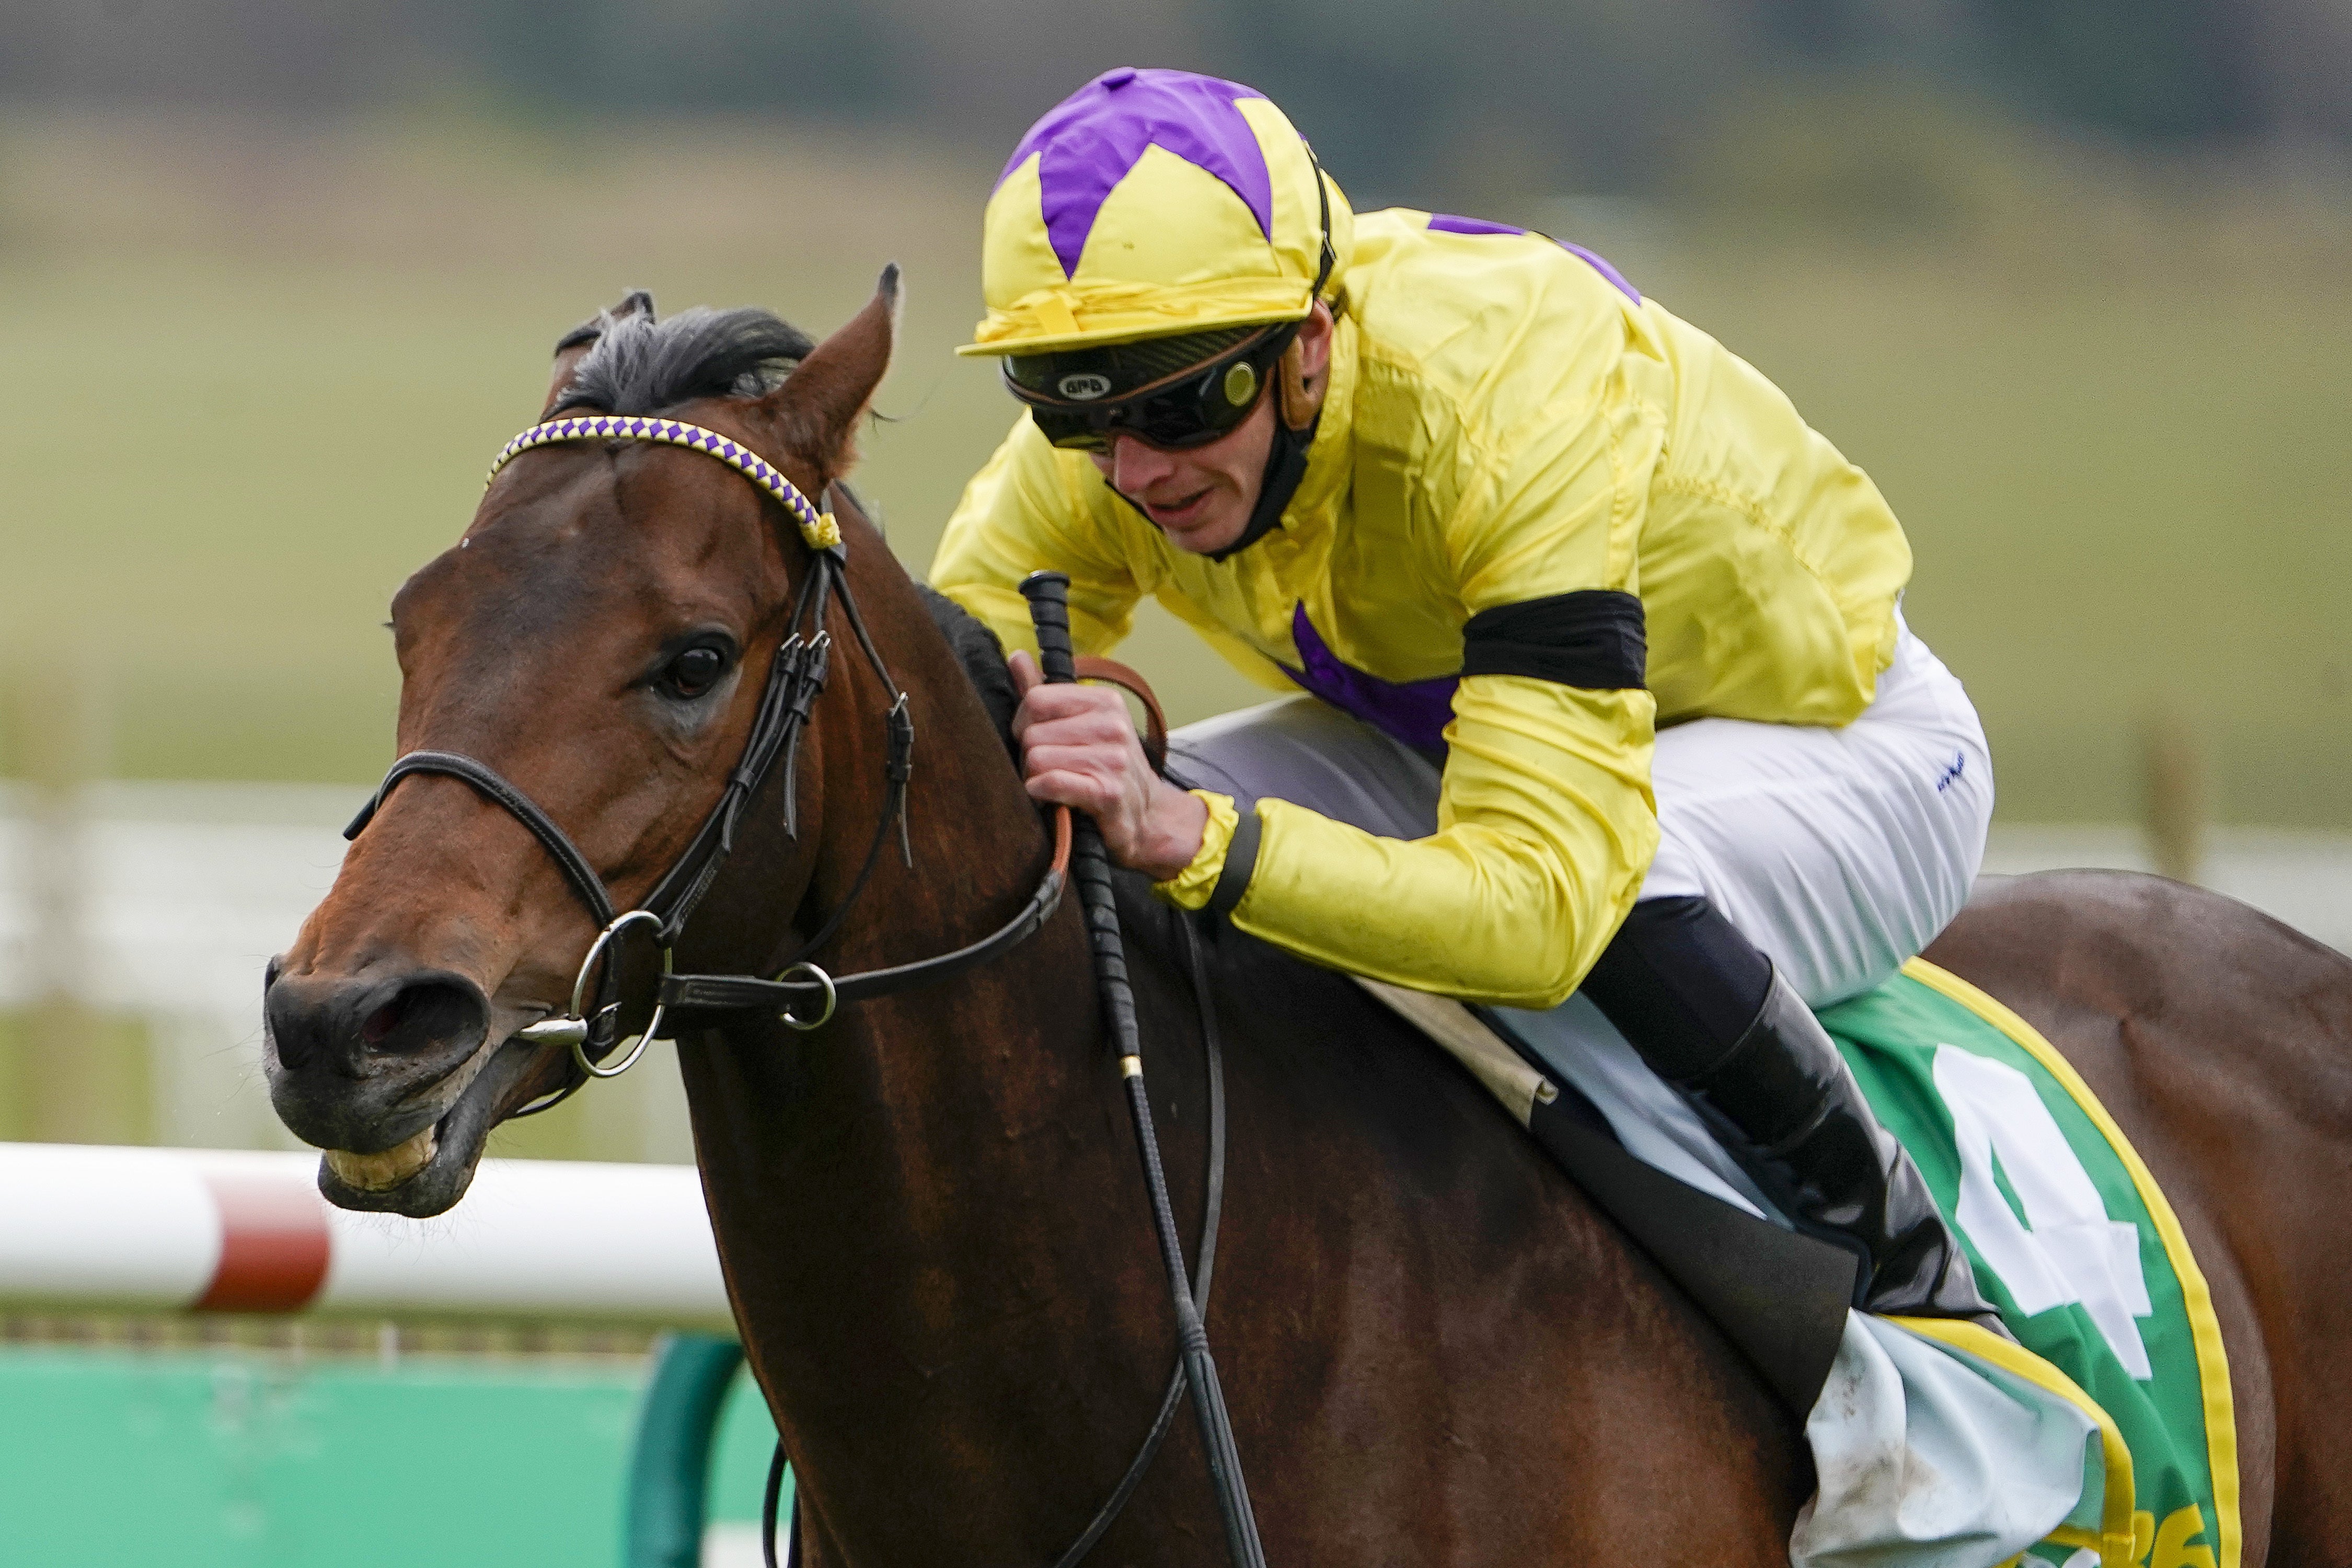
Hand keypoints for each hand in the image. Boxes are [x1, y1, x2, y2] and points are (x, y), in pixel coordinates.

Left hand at [1009, 650, 1207, 880]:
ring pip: (1036, 759)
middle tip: (1049, 770)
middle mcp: (1113, 725)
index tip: (1039, 741)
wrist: (1145, 816)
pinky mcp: (1108, 792)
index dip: (1024, 724)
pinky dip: (1042, 793)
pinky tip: (1052, 799)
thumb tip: (1016, 656)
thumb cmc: (1105, 768)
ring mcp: (1114, 758)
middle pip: (1031, 734)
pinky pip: (1052, 782)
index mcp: (1105, 702)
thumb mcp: (1082, 725)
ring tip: (1055, 786)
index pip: (1036, 700)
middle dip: (1028, 757)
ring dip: (1035, 779)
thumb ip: (1045, 692)